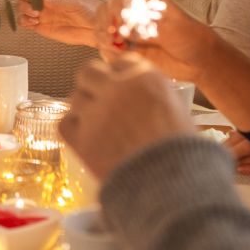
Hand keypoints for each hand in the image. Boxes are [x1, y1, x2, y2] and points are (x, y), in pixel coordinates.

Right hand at [16, 0, 100, 45]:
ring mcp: (41, 12)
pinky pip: (24, 21)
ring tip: (36, 17)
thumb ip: (55, 0)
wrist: (95, 29)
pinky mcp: (40, 25)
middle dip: (25, 0)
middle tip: (36, 8)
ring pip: (21, 7)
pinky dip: (24, 22)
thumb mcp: (73, 2)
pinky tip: (34, 23)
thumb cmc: (90, 11)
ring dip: (24, 11)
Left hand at [62, 55, 194, 180]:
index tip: (121, 86)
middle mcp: (116, 89)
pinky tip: (85, 137)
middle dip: (92, 83)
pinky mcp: (81, 139)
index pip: (121, 61)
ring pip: (75, 98)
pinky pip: (65, 123)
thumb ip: (154, 96)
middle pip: (88, 71)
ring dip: (84, 109)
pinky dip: (73, 128)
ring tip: (98, 126)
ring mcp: (96, 113)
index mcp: (145, 77)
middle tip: (100, 100)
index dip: (120, 74)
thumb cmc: (185, 154)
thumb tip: (140, 96)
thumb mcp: (179, 112)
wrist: (172, 188)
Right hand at [96, 0, 213, 80]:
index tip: (118, 25)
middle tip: (113, 40)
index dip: (113, 9)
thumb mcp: (170, 27)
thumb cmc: (190, 39)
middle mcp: (135, 15)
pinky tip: (119, 58)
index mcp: (146, 2)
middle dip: (105, 26)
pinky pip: (112, 51)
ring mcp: (132, 33)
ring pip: (105, 32)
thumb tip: (122, 27)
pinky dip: (110, 54)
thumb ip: (147, 25)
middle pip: (106, 13)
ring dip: (105, 40)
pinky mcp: (132, 51)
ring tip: (117, 50)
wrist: (200, 62)